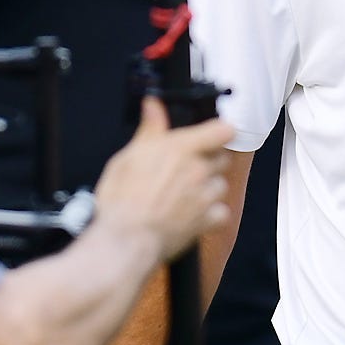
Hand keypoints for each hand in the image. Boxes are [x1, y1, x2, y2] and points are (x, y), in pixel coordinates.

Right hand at [89, 97, 236, 258]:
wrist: (126, 239)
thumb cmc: (122, 200)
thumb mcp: (128, 157)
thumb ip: (149, 130)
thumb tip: (153, 106)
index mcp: (181, 149)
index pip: (222, 130)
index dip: (219, 131)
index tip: (210, 135)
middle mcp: (199, 170)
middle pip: (222, 157)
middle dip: (209, 160)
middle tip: (187, 168)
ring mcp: (205, 196)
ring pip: (221, 185)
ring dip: (209, 188)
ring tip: (185, 194)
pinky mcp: (207, 220)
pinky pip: (221, 212)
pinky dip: (211, 214)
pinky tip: (193, 214)